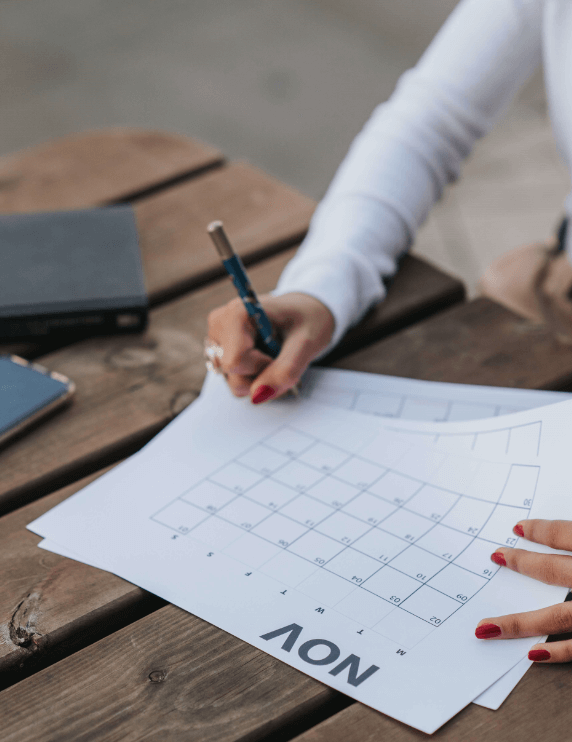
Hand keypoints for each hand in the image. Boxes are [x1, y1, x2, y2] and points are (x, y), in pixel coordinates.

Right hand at [206, 292, 334, 401]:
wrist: (305, 311)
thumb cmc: (308, 320)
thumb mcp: (307, 343)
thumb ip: (285, 370)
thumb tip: (256, 396)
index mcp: (236, 314)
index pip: (235, 362)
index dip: (263, 367)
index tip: (280, 353)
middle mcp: (220, 325)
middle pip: (233, 375)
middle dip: (262, 375)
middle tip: (281, 355)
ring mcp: (217, 339)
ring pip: (233, 382)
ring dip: (260, 379)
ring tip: (275, 357)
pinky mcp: (220, 352)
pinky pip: (235, 380)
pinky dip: (255, 378)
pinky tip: (265, 359)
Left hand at [475, 519, 571, 662]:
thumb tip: (566, 533)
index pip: (564, 534)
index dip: (541, 530)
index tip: (518, 528)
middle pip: (552, 570)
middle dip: (523, 563)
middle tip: (496, 556)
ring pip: (557, 616)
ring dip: (520, 622)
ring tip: (486, 627)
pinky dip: (557, 652)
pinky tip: (532, 654)